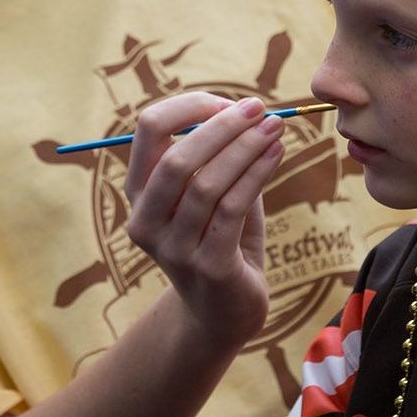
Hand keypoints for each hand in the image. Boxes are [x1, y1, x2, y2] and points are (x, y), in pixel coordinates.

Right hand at [125, 92, 285, 351]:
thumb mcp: (211, 194)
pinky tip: (278, 153)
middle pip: (176, 158)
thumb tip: (245, 109)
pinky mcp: (209, 267)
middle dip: (221, 126)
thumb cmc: (221, 240)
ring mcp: (174, 249)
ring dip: (246, 148)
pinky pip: (232, 209)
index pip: (148, 130)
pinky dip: (257, 173)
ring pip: (207, 184)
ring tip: (276, 128)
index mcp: (139, 194)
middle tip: (260, 109)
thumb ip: (218, 156)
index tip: (229, 102)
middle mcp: (146, 221)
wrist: (225, 313)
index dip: (190, 107)